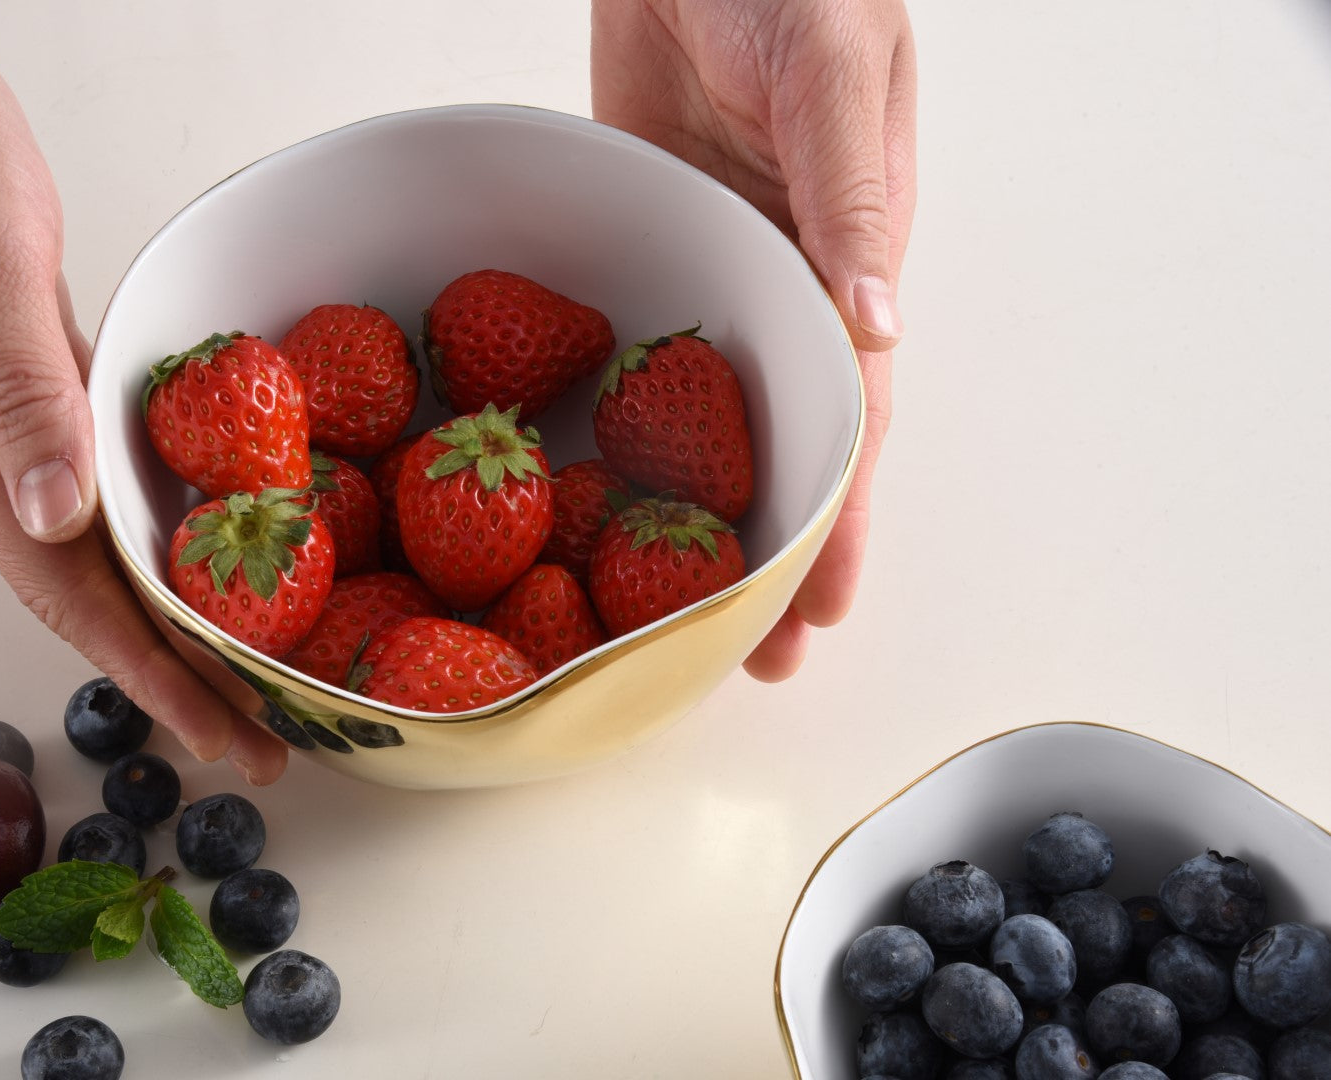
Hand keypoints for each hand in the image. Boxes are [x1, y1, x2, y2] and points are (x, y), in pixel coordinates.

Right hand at [0, 0, 285, 782]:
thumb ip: (24, 388)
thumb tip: (58, 517)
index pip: (60, 587)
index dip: (146, 670)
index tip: (221, 735)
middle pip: (75, 589)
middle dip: (167, 671)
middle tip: (258, 740)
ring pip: (79, 548)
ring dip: (157, 618)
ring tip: (242, 680)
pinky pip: (77, 484)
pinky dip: (139, 539)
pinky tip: (193, 560)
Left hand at [591, 0, 916, 679]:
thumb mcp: (832, 72)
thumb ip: (850, 193)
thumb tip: (877, 326)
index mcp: (846, 260)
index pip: (847, 419)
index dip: (831, 522)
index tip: (815, 615)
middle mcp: (779, 285)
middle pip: (775, 444)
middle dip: (763, 552)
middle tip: (744, 659)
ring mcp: (705, 274)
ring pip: (701, 421)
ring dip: (692, 515)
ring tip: (670, 609)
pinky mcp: (641, 249)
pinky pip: (629, 355)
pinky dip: (622, 426)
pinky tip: (597, 488)